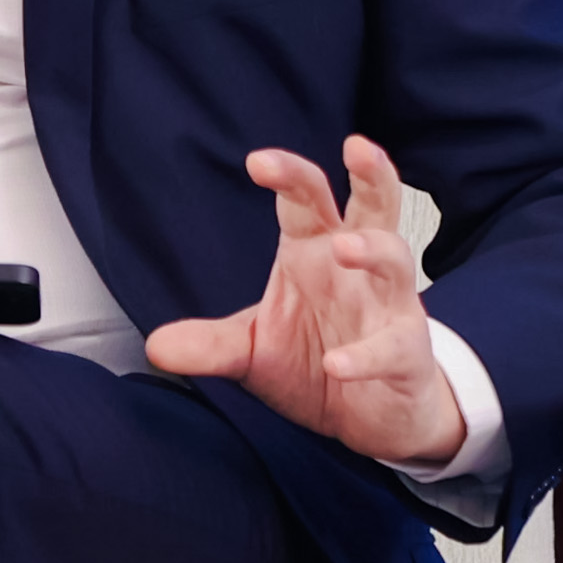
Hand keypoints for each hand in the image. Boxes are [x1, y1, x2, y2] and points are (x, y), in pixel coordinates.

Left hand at [144, 135, 467, 467]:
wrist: (371, 416)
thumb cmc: (315, 360)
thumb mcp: (253, 352)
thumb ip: (210, 344)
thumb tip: (155, 346)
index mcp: (316, 250)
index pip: (304, 199)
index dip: (286, 173)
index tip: (257, 161)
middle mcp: (357, 269)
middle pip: (374, 205)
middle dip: (371, 174)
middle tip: (357, 146)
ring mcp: (389, 307)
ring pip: (395, 261)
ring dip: (374, 249)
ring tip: (346, 246)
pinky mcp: (407, 354)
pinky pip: (391, 346)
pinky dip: (365, 354)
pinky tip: (336, 364)